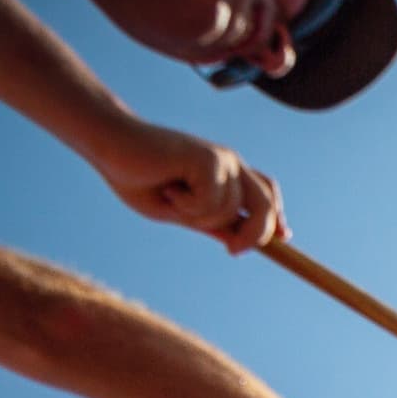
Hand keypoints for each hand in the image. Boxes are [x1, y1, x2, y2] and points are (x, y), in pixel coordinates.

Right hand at [83, 115, 284, 252]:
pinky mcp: (208, 157)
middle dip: (256, 234)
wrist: (111, 146)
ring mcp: (221, 158)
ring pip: (230, 211)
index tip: (286, 238)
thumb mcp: (180, 211)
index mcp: (226, 174)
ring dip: (197, 216)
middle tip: (232, 251)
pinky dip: (187, 204)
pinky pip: (211, 201)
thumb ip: (210, 222)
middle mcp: (230, 163)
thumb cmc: (139, 178)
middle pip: (266, 204)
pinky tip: (169, 187)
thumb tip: (241, 241)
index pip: (265, 193)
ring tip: (171, 196)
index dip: (277, 217)